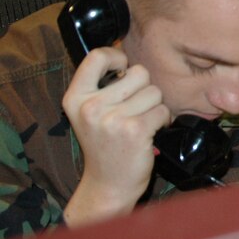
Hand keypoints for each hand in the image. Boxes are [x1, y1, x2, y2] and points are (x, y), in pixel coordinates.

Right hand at [61, 47, 169, 226]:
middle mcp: (91, 106)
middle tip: (134, 110)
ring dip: (154, 106)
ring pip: (155, 92)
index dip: (117, 57)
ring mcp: (112, 119)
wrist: (108, 185)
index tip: (123, 71)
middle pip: (139, 73)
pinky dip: (162, 121)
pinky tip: (149, 133)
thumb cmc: (104, 143)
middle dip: (144, 89)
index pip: (97, 56)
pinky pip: (163, 110)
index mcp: (75, 98)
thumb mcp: (90, 112)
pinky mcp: (135, 130)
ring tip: (140, 123)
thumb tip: (125, 54)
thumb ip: (103, 85)